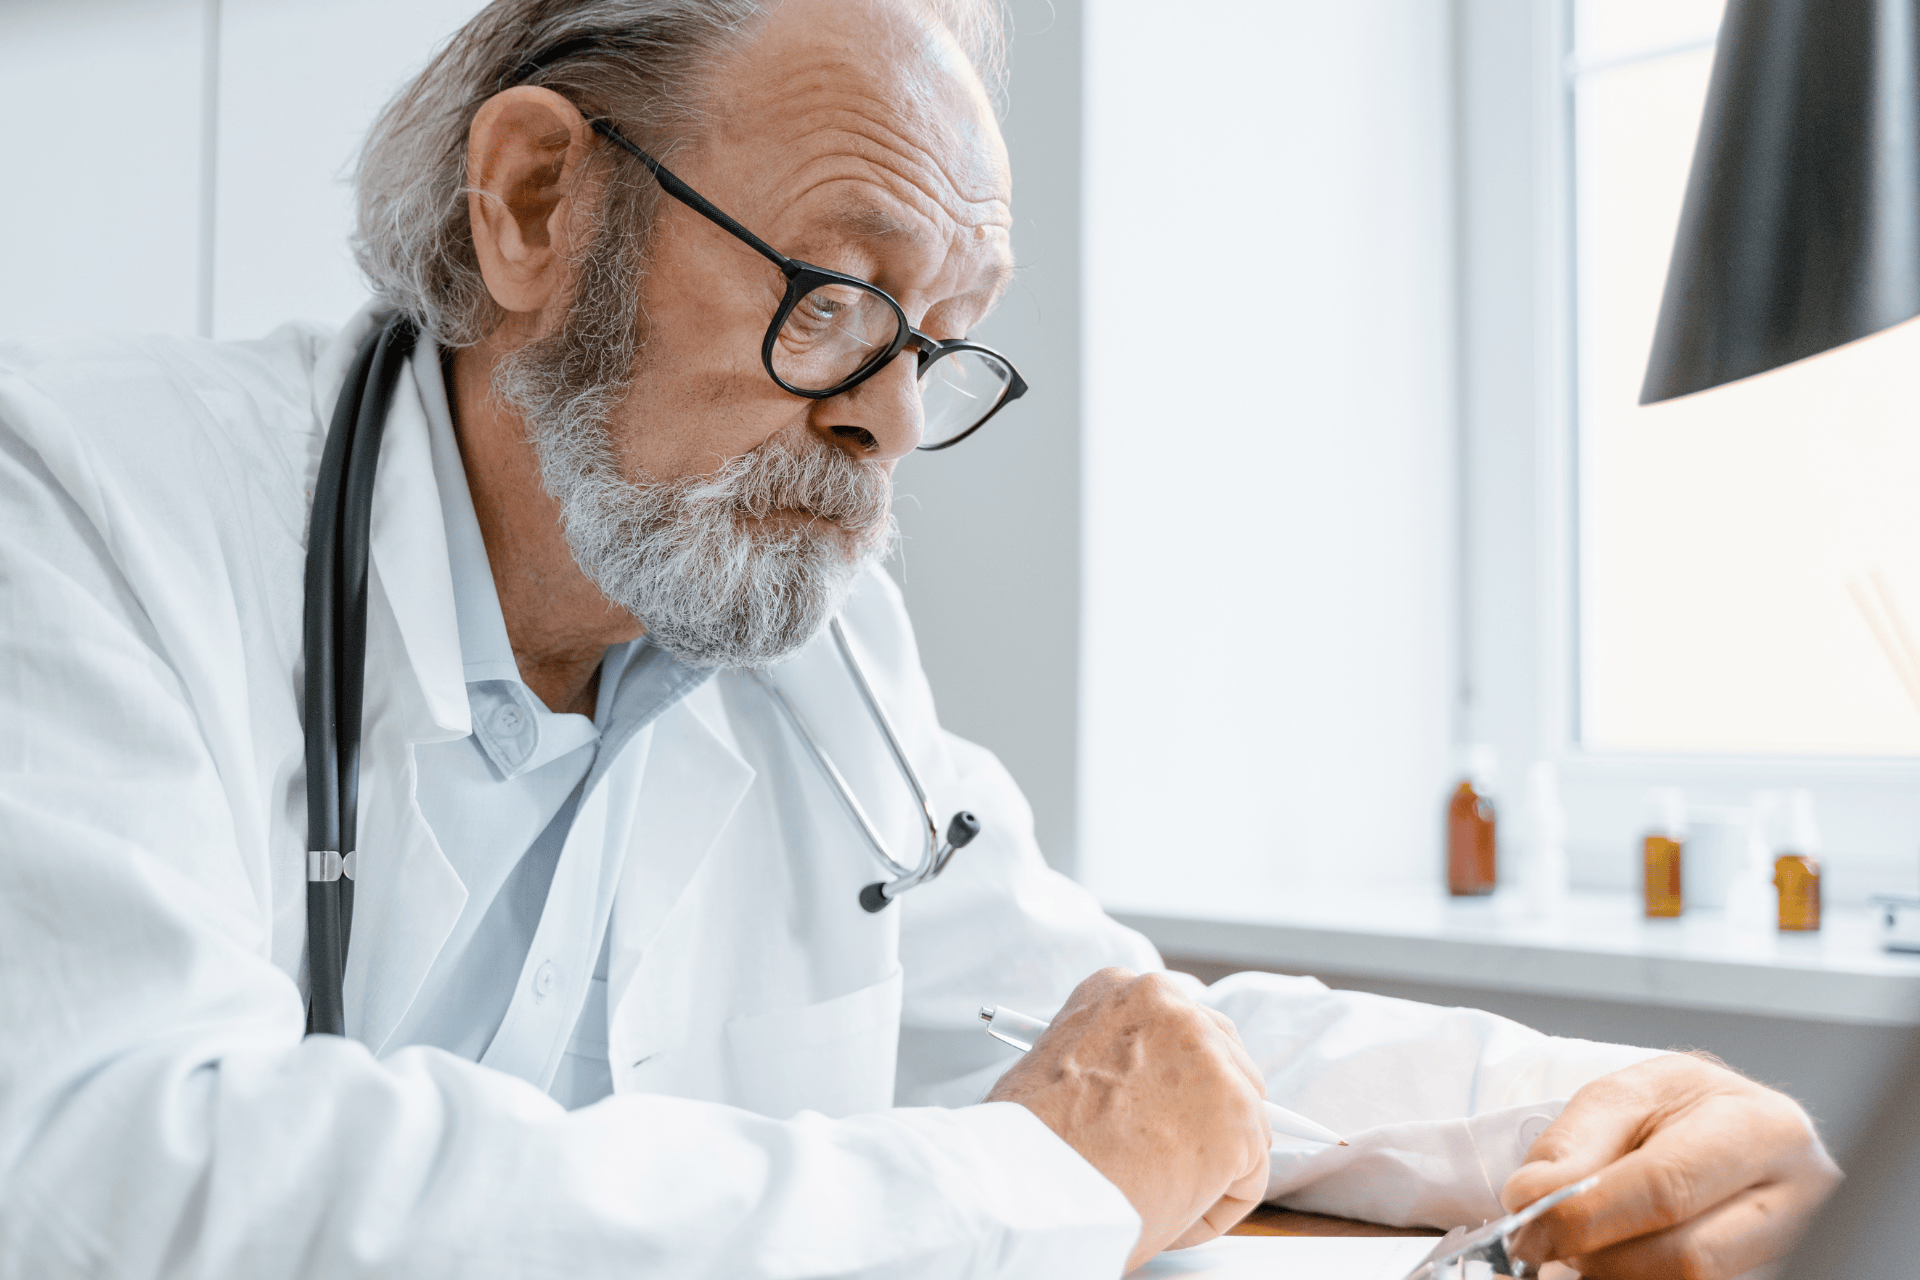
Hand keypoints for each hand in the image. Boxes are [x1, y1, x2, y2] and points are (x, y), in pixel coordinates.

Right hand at [986, 969, 1271, 1271]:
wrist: (1025, 1187)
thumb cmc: (1027, 1146)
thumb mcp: (1055, 1069)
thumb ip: (1109, 1061)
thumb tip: (1138, 1089)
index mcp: (1119, 991)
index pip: (1180, 1024)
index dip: (1174, 1076)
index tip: (1161, 1105)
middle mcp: (1169, 1007)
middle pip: (1225, 1058)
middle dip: (1205, 1110)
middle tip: (1165, 1153)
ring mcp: (1208, 1056)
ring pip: (1243, 1116)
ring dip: (1211, 1156)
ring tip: (1155, 1181)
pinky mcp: (1237, 1114)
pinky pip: (1251, 1170)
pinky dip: (1220, 1201)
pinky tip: (1171, 1202)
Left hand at [1502, 1053, 1840, 1278]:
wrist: (1727, 1124)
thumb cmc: (1678, 1109)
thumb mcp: (1621, 1099)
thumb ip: (1572, 1146)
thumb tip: (1531, 1200)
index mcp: (1758, 1127)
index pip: (1666, 1185)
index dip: (1587, 1215)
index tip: (1528, 1228)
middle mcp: (1797, 1192)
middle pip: (1688, 1256)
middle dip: (1601, 1258)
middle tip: (1547, 1248)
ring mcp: (1793, 1243)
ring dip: (1616, 1273)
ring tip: (1580, 1247)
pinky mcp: (1777, 1270)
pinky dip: (1637, 1278)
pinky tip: (1610, 1259)